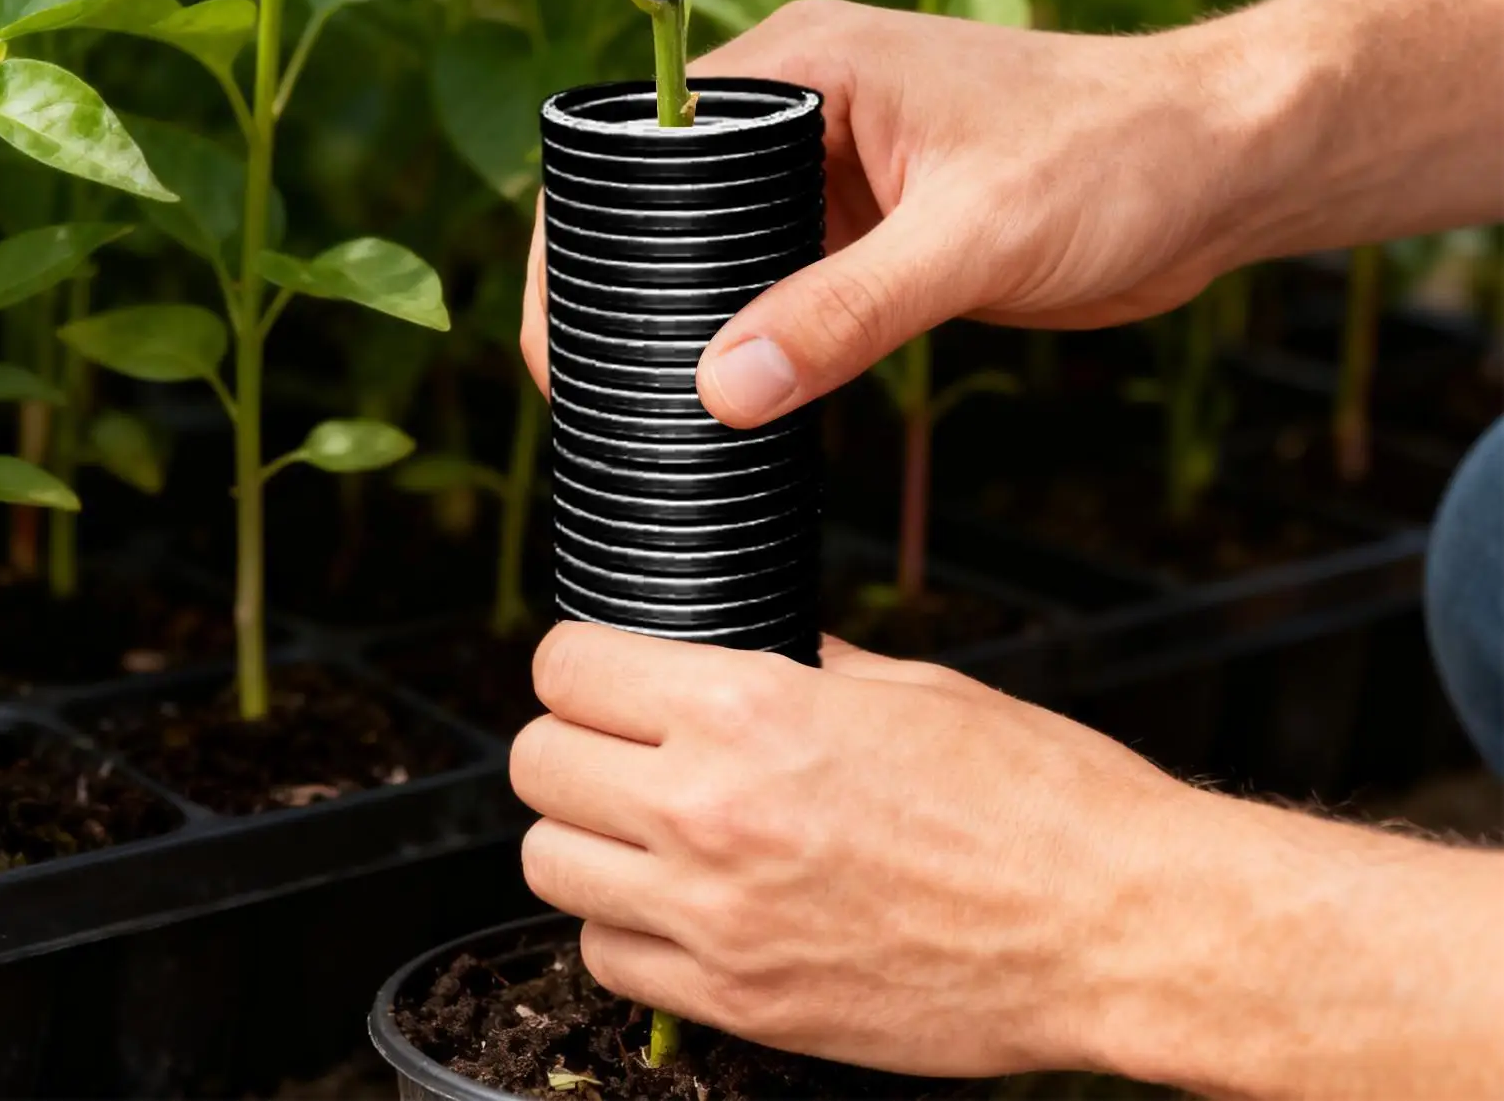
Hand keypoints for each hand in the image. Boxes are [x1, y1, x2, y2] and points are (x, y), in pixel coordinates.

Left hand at [509, 622, 1190, 1077]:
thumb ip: (803, 664)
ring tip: (643, 824)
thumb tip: (745, 647)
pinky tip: (683, 902)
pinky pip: (607, 959)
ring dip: (583, 835)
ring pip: (548, 865)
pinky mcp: (742, 1005)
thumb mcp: (910, 686)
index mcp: (750, 712)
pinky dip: (623, 925)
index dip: (580, 661)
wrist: (1116, 929)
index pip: (569, 670)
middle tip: (620, 742)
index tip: (602, 669)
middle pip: (537, 765)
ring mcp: (717, 921)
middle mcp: (711, 812)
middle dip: (570, 741)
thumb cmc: (1034, 795)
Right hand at [521, 1, 1287, 424]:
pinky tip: (744, 403)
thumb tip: (723, 391)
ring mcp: (841, 171)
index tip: (559, 340)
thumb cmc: (1115, 156)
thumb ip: (846, 312)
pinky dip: (763, 337)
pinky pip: (789, 284)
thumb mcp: (971, 238)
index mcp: (804, 66)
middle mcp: (807, 110)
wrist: (1222, 165)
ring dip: (699, 323)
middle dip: (631, 293)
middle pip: (671, 205)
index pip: (646, 145)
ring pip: (728, 254)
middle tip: (599, 396)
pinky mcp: (877, 228)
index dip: (588, 239)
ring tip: (654, 413)